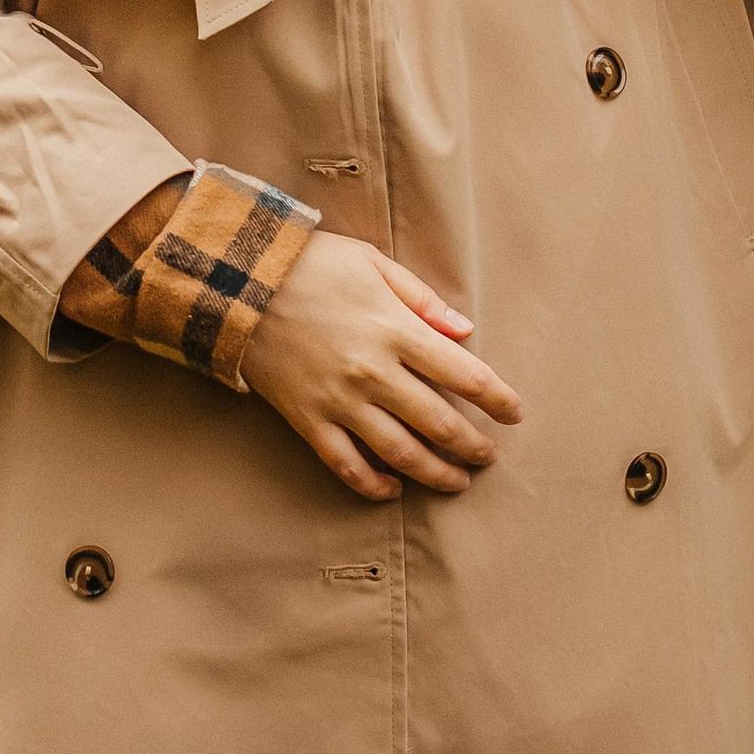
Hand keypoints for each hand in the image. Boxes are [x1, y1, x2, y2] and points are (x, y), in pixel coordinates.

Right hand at [240, 227, 523, 501]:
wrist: (238, 281)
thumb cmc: (311, 264)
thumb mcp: (373, 263)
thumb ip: (422, 300)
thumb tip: (465, 330)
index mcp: (396, 330)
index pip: (464, 375)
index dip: (497, 398)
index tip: (514, 412)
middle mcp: (374, 372)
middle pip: (438, 422)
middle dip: (472, 446)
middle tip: (489, 456)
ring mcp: (340, 400)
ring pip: (400, 452)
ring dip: (435, 473)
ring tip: (457, 482)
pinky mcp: (308, 419)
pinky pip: (346, 463)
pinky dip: (372, 484)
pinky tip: (393, 490)